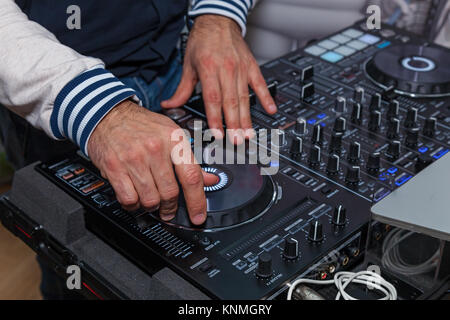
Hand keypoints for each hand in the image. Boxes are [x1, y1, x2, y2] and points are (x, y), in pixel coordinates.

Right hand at [87, 101, 217, 224]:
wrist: (108, 114)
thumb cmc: (142, 125)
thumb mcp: (171, 134)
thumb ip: (190, 160)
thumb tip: (211, 179)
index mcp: (174, 139)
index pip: (191, 176)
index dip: (197, 201)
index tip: (198, 216)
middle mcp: (155, 148)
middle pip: (170, 193)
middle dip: (170, 207)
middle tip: (168, 209)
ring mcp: (134, 158)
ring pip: (150, 199)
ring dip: (151, 206)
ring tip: (150, 200)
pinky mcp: (114, 167)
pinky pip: (128, 199)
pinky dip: (133, 205)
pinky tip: (135, 198)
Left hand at [161, 14, 276, 143]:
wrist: (217, 20)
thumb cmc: (202, 41)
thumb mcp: (188, 65)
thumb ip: (181, 89)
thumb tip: (170, 105)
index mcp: (209, 69)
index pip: (212, 99)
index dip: (215, 118)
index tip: (218, 133)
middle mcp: (226, 69)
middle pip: (231, 102)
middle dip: (234, 124)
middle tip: (236, 141)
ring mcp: (241, 68)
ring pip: (244, 97)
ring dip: (247, 118)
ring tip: (248, 134)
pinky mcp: (251, 66)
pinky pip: (260, 84)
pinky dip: (266, 97)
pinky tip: (271, 110)